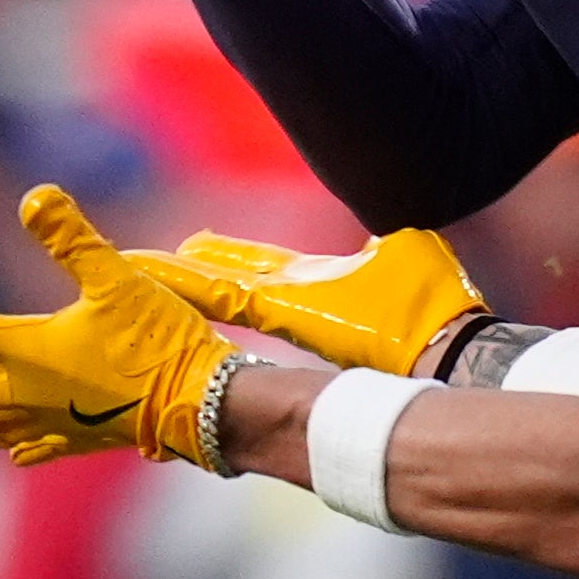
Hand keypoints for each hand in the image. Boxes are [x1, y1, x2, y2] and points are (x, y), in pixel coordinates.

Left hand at [0, 184, 242, 466]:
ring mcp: (59, 420)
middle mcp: (33, 391)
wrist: (209, 408)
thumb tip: (34, 196)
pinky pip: (43, 445)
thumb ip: (74, 240)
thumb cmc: (165, 341)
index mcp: (32, 350)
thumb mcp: (122, 279)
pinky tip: (14, 455)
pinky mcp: (88, 436)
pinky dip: (20, 446)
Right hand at [125, 224, 483, 376]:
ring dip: (177, 277)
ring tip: (136, 268)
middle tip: (146, 263)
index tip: (196, 245)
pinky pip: (225, 294)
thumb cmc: (431, 303)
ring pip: (219, 287)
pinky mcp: (283, 309)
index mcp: (318, 279)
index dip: (226, 257)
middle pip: (228, 277)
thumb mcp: (403, 250)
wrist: (441, 343)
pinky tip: (157, 276)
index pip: (258, 266)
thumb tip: (378, 235)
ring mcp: (285, 303)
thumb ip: (378, 243)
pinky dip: (189, 283)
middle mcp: (293, 293)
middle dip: (190, 269)